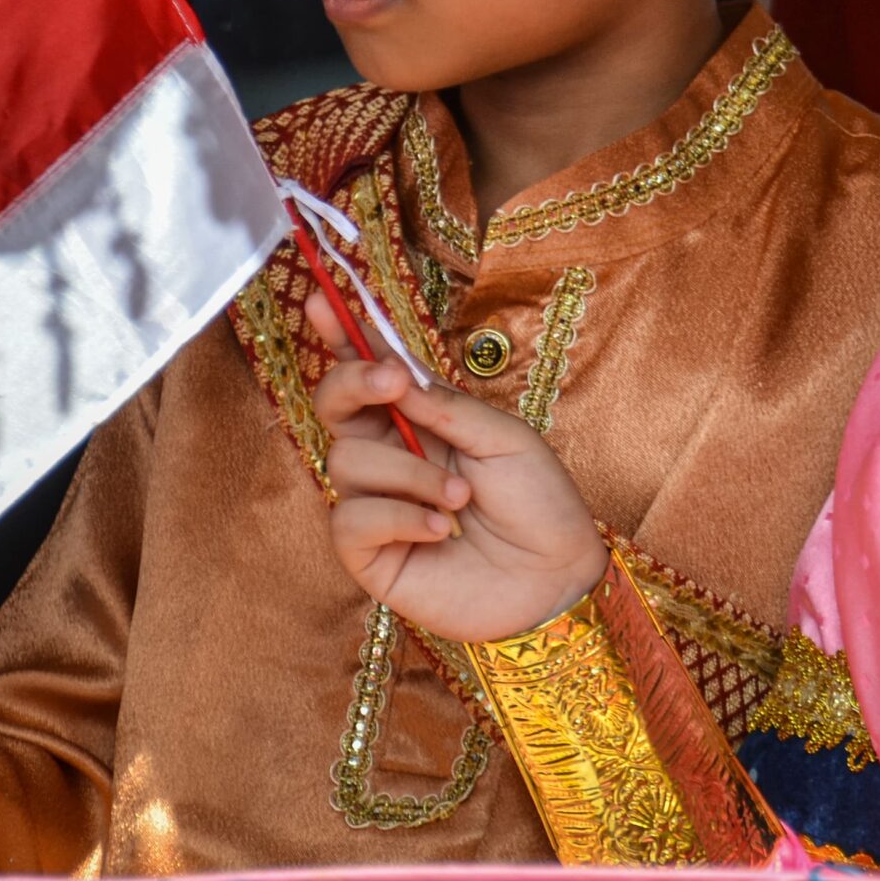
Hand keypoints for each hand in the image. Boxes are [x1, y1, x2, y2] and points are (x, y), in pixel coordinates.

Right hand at [309, 291, 606, 641]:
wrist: (556, 578)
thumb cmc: (540, 505)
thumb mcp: (505, 438)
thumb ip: (446, 408)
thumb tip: (396, 379)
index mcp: (424, 421)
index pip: (372, 375)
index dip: (344, 338)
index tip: (323, 303)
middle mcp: (393, 456)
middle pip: (334, 406)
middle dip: (353, 383)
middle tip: (392, 383)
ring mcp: (377, 505)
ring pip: (348, 463)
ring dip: (410, 473)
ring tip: (460, 496)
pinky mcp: (370, 555)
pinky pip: (352, 519)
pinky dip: (399, 517)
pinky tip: (440, 530)